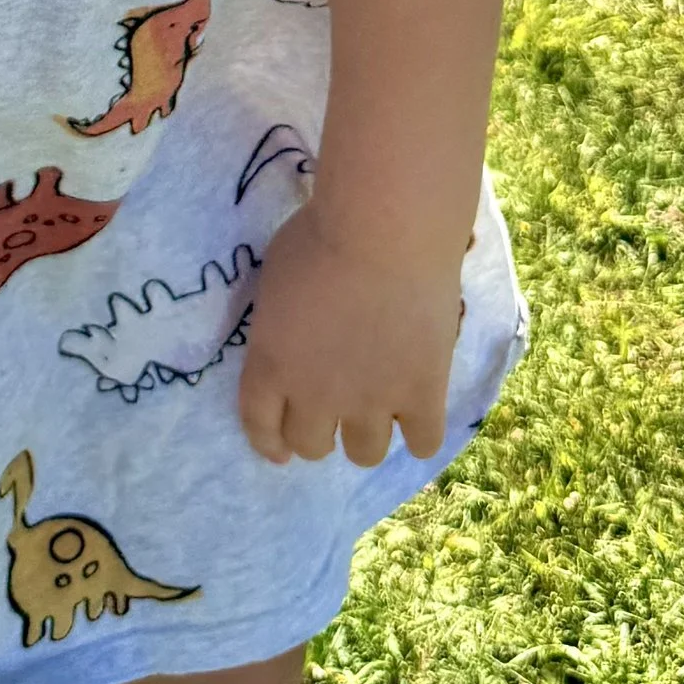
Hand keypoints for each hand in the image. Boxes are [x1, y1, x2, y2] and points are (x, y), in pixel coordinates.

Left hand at [236, 202, 462, 467]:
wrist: (385, 229)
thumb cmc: (322, 234)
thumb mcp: (276, 274)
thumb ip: (281, 318)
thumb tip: (295, 331)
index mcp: (271, 364)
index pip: (260, 425)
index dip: (270, 443)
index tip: (280, 451)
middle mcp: (316, 396)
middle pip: (312, 446)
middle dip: (318, 433)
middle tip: (334, 413)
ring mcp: (371, 401)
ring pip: (364, 454)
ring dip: (366, 435)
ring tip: (379, 411)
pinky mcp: (422, 395)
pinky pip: (423, 443)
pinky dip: (420, 432)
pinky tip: (420, 412)